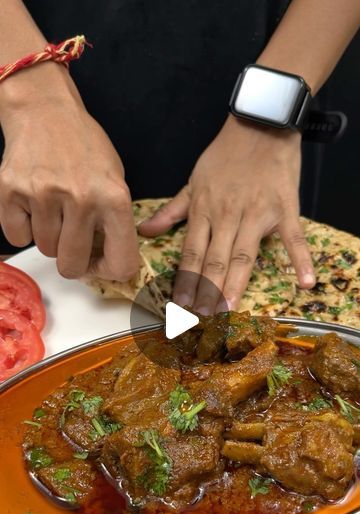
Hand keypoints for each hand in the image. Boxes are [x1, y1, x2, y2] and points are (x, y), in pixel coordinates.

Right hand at [0, 66, 138, 280]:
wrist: (45, 110)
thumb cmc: (83, 146)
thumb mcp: (115, 180)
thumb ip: (114, 222)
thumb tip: (107, 261)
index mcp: (114, 198)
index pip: (120, 264)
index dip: (108, 271)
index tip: (99, 263)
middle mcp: (81, 198)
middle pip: (72, 265)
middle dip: (71, 260)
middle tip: (71, 241)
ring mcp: (44, 194)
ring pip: (45, 250)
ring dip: (49, 238)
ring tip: (54, 210)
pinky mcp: (11, 190)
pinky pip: (17, 237)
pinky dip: (24, 228)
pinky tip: (33, 206)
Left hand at [139, 116, 315, 312]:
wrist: (258, 123)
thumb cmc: (224, 155)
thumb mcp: (192, 181)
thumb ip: (171, 211)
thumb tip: (145, 231)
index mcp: (204, 211)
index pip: (192, 253)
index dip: (185, 281)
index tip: (179, 306)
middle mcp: (227, 215)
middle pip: (214, 260)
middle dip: (206, 291)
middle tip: (200, 319)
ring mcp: (256, 213)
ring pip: (243, 254)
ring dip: (235, 284)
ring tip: (229, 311)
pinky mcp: (285, 208)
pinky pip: (293, 236)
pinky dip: (300, 258)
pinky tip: (304, 283)